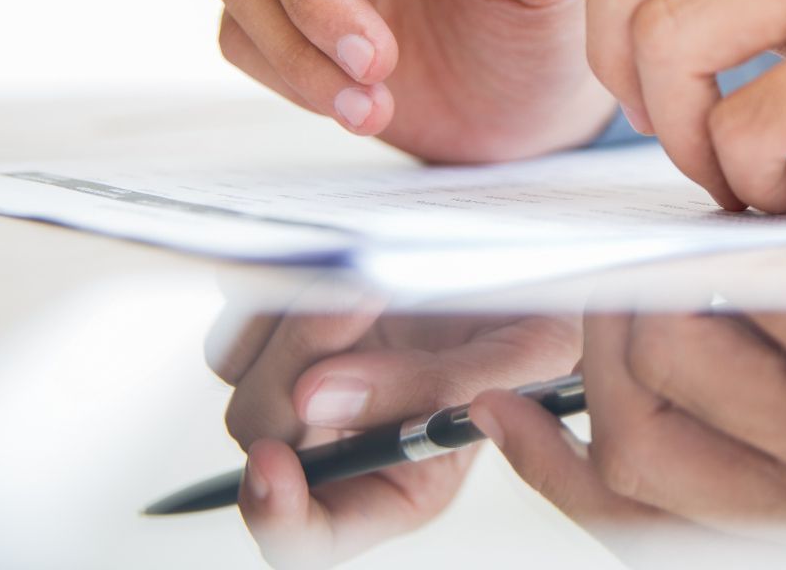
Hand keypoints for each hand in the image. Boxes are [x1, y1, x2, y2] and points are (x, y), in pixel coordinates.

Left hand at [205, 288, 579, 568]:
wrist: (534, 250)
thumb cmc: (542, 320)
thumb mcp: (511, 363)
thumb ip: (429, 390)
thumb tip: (320, 395)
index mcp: (399, 480)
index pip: (310, 535)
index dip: (277, 513)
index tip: (274, 460)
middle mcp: (345, 437)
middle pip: (265, 432)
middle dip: (301, 368)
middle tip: (361, 302)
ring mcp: (312, 376)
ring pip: (243, 372)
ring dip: (295, 322)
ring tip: (371, 280)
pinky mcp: (292, 320)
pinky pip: (244, 317)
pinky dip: (278, 291)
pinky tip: (344, 267)